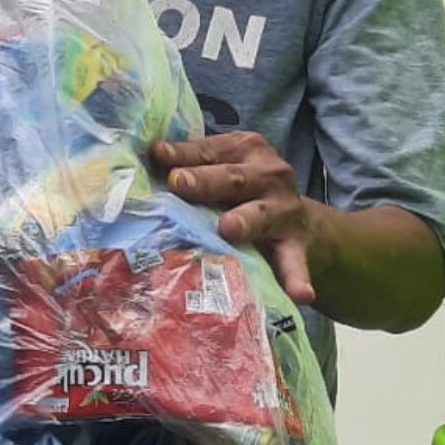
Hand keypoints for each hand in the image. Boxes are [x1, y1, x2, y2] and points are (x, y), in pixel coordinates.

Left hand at [155, 132, 316, 304]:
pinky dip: (296, 278)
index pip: (208, 151)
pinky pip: (294, 263)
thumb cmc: (243, 193)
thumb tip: (144, 161)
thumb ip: (190, 164)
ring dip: (245, 221)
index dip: (182, 153)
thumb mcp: (222, 168)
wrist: (300, 225)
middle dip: (204, 181)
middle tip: (178, 183)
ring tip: (228, 228)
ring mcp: (284, 211)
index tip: (157, 154)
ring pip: (260, 215)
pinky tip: (299, 294)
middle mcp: (268, 175)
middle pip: (232, 178)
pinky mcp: (297, 246)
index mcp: (246, 150)